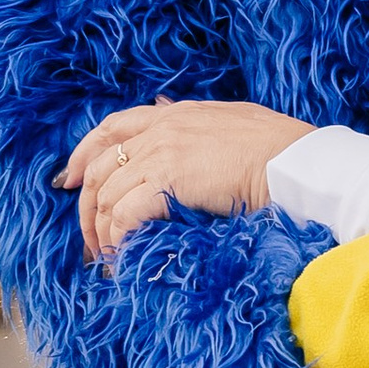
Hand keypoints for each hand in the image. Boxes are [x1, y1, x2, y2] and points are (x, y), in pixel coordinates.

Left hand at [60, 99, 313, 259]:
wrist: (299, 164)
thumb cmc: (282, 150)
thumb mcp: (234, 121)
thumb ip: (198, 122)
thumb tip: (166, 108)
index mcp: (177, 114)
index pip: (112, 126)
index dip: (83, 154)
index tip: (69, 180)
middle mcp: (163, 128)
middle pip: (100, 166)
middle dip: (87, 208)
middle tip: (90, 241)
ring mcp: (163, 152)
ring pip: (108, 195)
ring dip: (104, 232)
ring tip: (110, 259)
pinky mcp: (168, 179)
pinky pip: (124, 215)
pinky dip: (119, 240)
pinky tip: (125, 258)